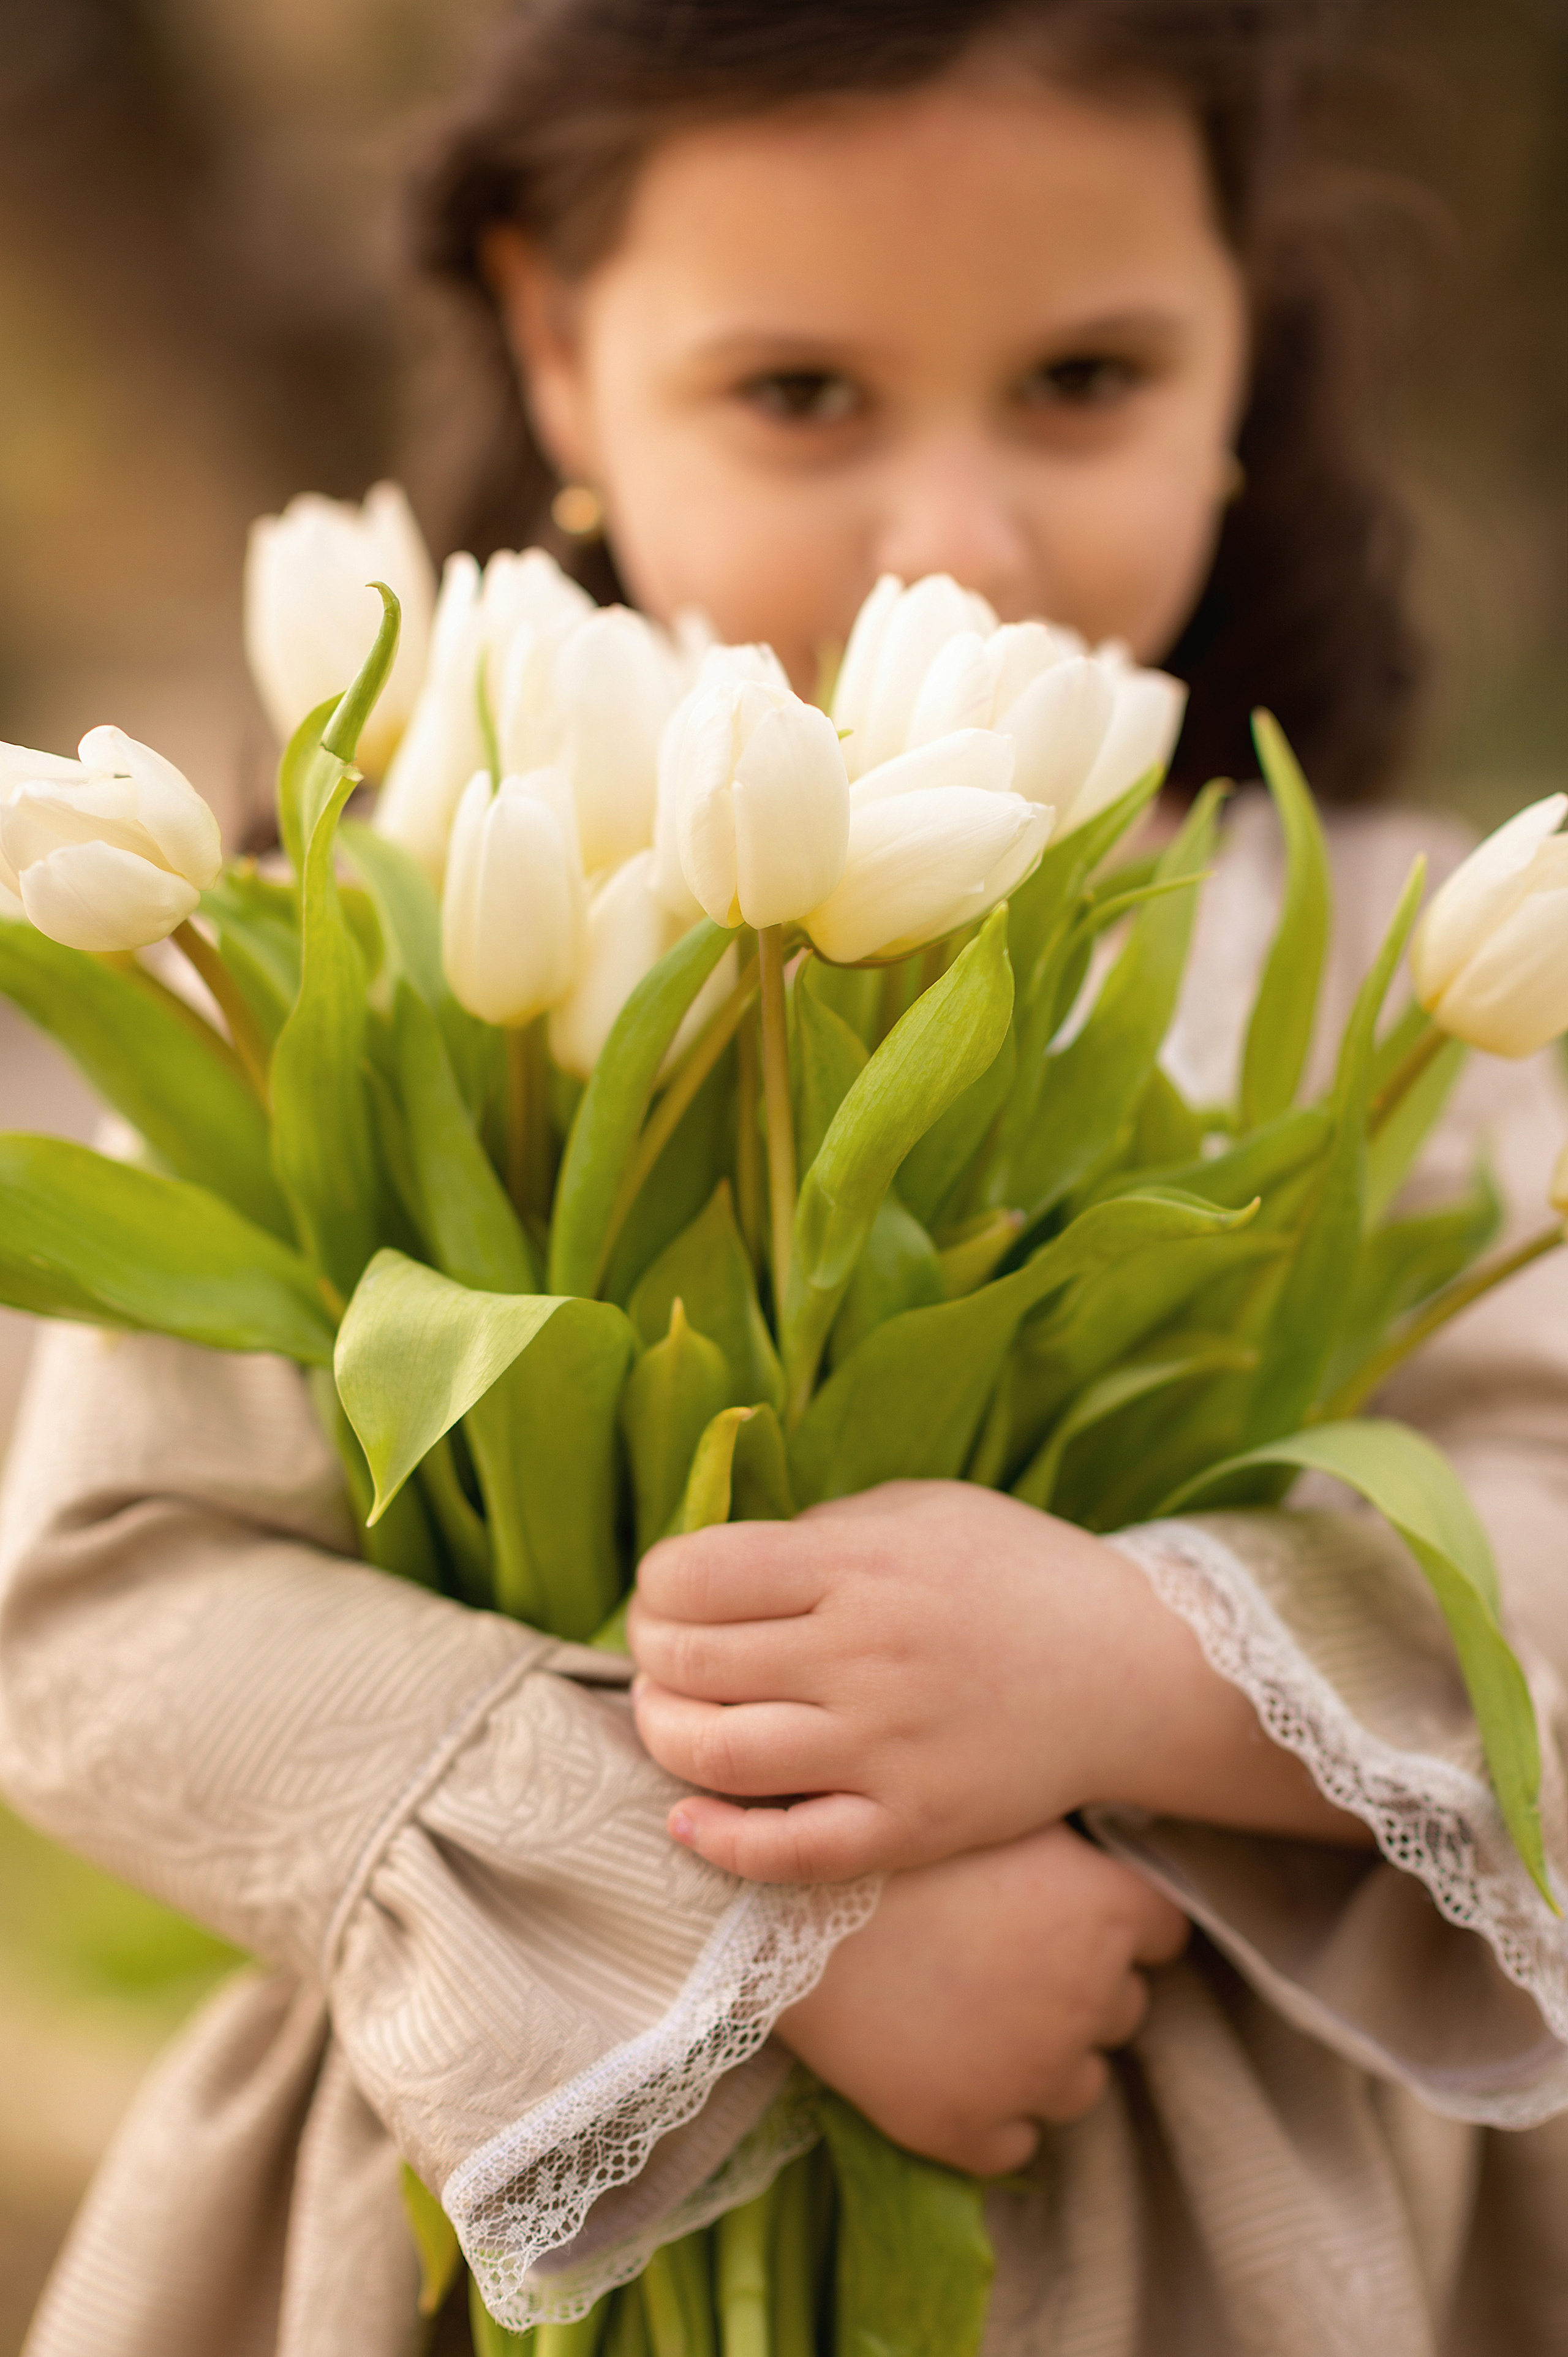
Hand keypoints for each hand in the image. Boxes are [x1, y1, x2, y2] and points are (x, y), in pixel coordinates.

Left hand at [629, 1480, 1367, 1880]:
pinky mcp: (911, 1825)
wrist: (1131, 1668)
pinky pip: (788, 1850)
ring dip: (665, 1736)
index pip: (694, 1575)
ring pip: (716, 1757)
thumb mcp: (918, 1510)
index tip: (668, 1593)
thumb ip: (817, 1532)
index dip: (656, 1586)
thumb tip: (715, 1566)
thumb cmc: (1015, 1572)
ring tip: (673, 1717)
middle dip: (649, 1656)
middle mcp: (863, 1655)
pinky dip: (718, 1840)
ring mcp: (886, 1748)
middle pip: (689, 1662)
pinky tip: (688, 1817)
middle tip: (661, 1655)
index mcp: (858, 1565)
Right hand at [773, 1821, 1188, 2174]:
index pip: (1161, 1933)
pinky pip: (1014, 2145)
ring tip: (972, 2012)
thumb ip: (1060, 1838)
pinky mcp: (970, 2130)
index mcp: (1107, 1911)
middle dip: (1076, 1986)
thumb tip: (1092, 1841)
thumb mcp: (990, 1809)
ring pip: (1078, 2082)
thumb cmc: (885, 1839)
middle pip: (1122, 2006)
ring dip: (1042, 2056)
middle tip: (1002, 1955)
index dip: (1112, 1920)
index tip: (1064, 1911)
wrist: (781, 1904)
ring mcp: (1034, 2072)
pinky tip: (946, 2064)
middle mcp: (1092, 1996)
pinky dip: (990, 2115)